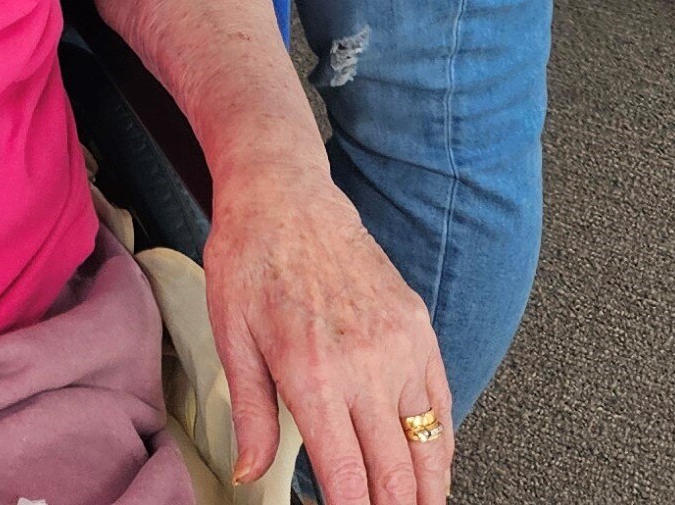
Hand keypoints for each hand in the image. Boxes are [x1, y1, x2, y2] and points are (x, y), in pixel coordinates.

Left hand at [201, 165, 454, 504]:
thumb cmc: (251, 261)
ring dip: (426, 489)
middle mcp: (366, 365)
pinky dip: (440, 445)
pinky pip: (442, 403)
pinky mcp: (419, 328)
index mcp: (313, 374)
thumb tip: (250, 474)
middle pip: (397, 472)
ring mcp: (401, 346)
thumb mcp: (232, 340)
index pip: (349, 477)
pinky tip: (429, 467)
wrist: (285, 197)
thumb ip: (250, 416)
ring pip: (431, 445)